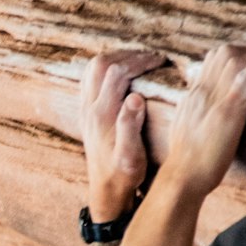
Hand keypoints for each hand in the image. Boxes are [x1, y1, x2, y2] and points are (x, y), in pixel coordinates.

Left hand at [81, 50, 162, 219]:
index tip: (160, 60)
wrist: (106, 190)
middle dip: (128, 55)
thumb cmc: (124, 175)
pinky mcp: (86, 112)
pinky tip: (125, 73)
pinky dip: (107, 69)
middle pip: (101, 64)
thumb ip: (130, 126)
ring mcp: (85, 109)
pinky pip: (90, 79)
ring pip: (93, 69)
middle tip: (151, 57)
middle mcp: (89, 109)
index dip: (139, 61)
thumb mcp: (132, 156)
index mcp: (102, 115)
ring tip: (140, 60)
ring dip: (116, 59)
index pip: (116, 72)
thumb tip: (135, 97)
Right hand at [164, 44, 245, 198]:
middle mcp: (201, 92)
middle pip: (223, 53)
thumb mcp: (184, 128)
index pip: (211, 61)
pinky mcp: (227, 109)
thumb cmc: (187, 160)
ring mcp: (214, 99)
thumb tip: (198, 107)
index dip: (233, 57)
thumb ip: (192, 112)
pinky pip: (245, 78)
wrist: (183, 175)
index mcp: (193, 96)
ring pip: (234, 59)